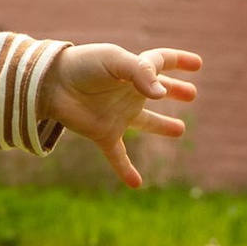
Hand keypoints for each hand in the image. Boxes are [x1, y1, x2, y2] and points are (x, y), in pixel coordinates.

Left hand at [42, 42, 200, 187]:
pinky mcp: (103, 134)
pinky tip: (136, 184)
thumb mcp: (114, 61)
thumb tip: (161, 94)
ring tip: (180, 130)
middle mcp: (127, 92)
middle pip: (157, 92)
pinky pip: (118, 156)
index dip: (179, 61)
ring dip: (162, 126)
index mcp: (132, 70)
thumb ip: (140, 73)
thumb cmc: (82, 66)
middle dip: (174, 91)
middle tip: (191, 94)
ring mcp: (117, 114)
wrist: (49, 85)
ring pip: (145, 122)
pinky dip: (126, 170)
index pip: (161, 62)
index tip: (197, 64)